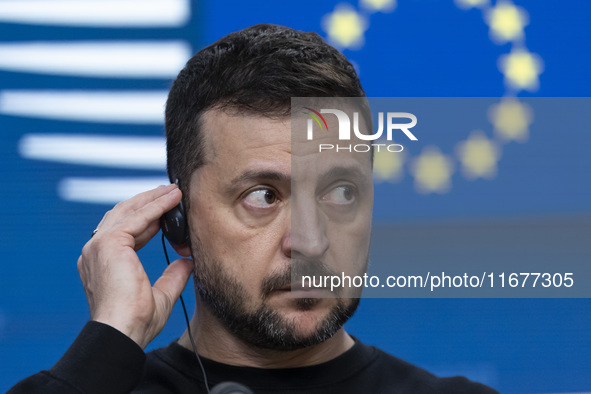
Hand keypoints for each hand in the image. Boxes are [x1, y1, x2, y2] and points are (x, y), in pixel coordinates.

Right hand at [77, 184, 192, 348]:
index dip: (148, 220)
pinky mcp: (109, 243)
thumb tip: (187, 262)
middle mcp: (96, 252)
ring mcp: (99, 246)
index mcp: (102, 264)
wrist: (123, 331)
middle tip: (170, 193)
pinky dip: (156, 206)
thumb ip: (173, 276)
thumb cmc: (136, 322)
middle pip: (123, 215)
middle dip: (148, 202)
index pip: (126, 232)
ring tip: (173, 190)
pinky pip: (137, 217)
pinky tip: (172, 199)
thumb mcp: (161, 294)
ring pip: (129, 211)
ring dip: (153, 199)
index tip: (167, 213)